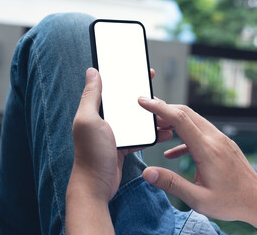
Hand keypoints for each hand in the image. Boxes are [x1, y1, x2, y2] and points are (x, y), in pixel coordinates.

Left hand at [70, 68, 172, 200]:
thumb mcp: (89, 120)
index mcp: (96, 110)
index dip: (128, 78)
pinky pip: (140, 136)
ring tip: (167, 116)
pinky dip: (152, 134)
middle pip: (128, 103)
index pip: (113, 87)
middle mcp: (105, 119)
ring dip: (152, 118)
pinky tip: (164, 132)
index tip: (145, 73)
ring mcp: (115, 133)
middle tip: (161, 98)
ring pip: (137, 120)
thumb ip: (91, 96)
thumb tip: (92, 71)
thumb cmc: (91, 152)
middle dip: (145, 99)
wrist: (96, 184)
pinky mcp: (123, 145)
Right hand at [138, 97, 256, 228]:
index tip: (144, 101)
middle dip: (164, 110)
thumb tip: (148, 173)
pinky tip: (173, 152)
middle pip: (187, 113)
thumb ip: (172, 184)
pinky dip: (184, 137)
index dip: (159, 108)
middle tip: (147, 114)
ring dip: (175, 121)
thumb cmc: (231, 202)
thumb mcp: (198, 199)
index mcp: (207, 150)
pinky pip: (200, 133)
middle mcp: (215, 139)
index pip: (180, 119)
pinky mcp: (223, 144)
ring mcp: (221, 140)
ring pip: (194, 120)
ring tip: (158, 130)